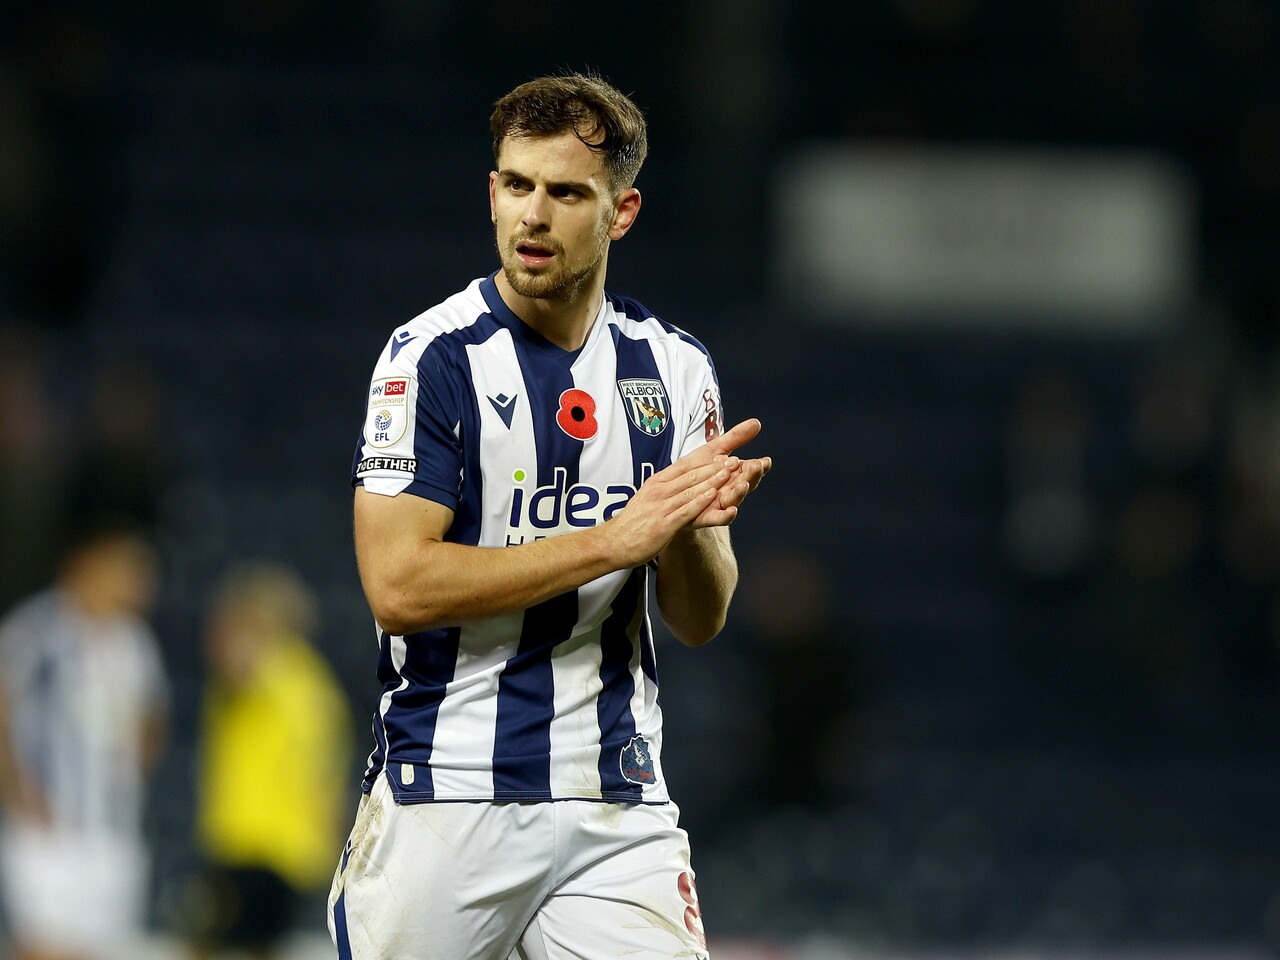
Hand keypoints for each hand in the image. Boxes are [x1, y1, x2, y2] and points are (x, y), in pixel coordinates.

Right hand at [604, 452, 731, 567]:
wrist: (614, 543)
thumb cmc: (633, 524)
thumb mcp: (647, 498)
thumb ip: (664, 489)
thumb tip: (680, 481)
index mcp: (656, 483)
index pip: (683, 467)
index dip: (705, 460)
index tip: (722, 455)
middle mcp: (659, 491)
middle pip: (690, 475)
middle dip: (714, 467)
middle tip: (733, 460)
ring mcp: (661, 507)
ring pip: (690, 489)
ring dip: (712, 480)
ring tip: (729, 473)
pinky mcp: (664, 523)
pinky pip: (685, 510)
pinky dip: (700, 501)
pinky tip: (713, 496)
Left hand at [687, 419, 770, 527]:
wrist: (674, 498)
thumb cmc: (697, 473)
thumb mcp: (714, 451)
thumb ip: (735, 438)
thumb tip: (756, 422)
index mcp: (733, 475)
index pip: (749, 470)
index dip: (758, 466)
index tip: (766, 460)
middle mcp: (729, 491)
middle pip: (743, 484)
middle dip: (751, 475)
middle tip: (757, 466)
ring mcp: (718, 505)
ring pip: (732, 499)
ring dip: (740, 492)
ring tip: (744, 483)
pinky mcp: (705, 517)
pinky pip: (717, 518)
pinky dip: (726, 516)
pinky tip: (732, 511)